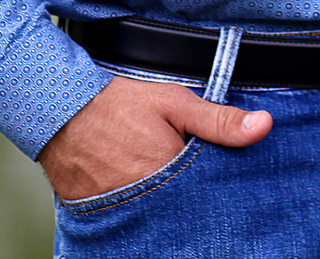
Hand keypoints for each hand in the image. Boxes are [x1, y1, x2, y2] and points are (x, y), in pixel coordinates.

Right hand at [38, 74, 270, 201]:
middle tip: (180, 171)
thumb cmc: (116, 102)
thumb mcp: (174, 102)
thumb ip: (218, 120)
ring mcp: (120, 210)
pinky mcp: (98, 214)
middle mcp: (146, 200)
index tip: (216, 175)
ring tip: (158, 179)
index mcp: (170, 174)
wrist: (57, 110)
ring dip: (165, 203)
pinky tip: (139, 189)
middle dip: (191, 197)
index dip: (216, 186)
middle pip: (184, 209)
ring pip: (157, 215)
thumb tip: (263, 126)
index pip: (209, 193)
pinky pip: (128, 218)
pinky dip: (137, 206)